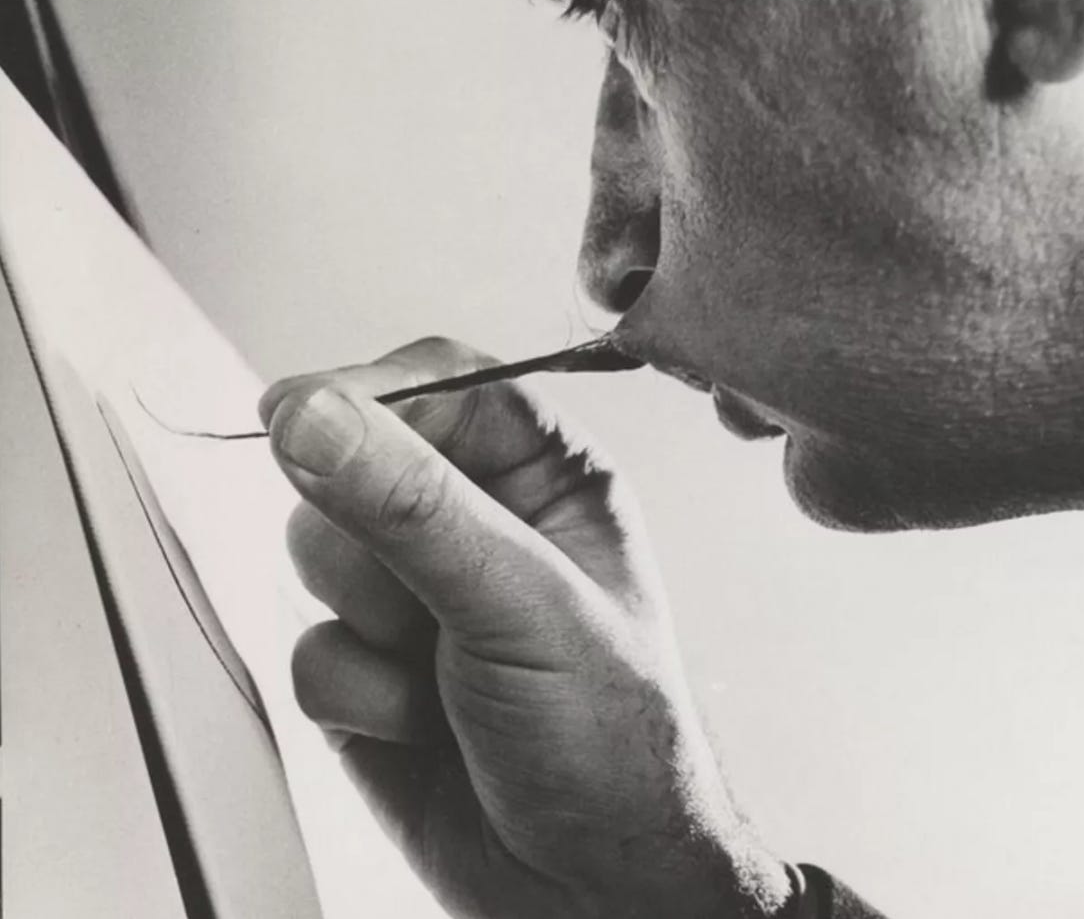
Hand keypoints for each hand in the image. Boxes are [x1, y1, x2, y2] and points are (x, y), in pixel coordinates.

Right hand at [260, 338, 790, 918]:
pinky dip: (354, 694)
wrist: (592, 890)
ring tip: (443, 674)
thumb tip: (311, 412)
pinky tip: (421, 726)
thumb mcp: (523, 606)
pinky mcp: (370, 671)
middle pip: (353, 463)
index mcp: (550, 479)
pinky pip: (306, 645)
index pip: (440, 383)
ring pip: (315, 554)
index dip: (369, 396)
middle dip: (375, 545)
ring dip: (369, 626)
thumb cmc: (613, 743)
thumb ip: (412, 507)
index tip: (303, 420)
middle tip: (435, 604)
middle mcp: (481, 525)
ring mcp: (420, 598)